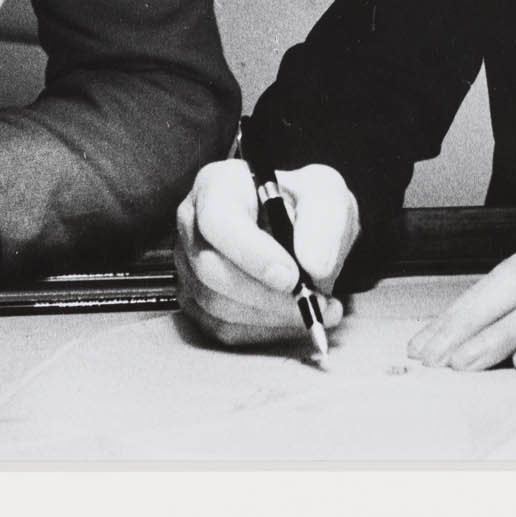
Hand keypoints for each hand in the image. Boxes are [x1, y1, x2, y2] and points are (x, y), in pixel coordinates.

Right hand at [174, 159, 359, 346]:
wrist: (303, 233)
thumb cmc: (304, 205)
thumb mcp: (326, 195)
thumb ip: (325, 223)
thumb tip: (313, 265)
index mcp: (217, 185)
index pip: (217, 220)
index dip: (252, 253)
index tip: (291, 276)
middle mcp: (192, 224)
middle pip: (210, 269)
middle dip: (266, 294)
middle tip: (312, 299)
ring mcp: (189, 265)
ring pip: (217, 306)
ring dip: (272, 315)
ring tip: (315, 306)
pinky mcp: (198, 301)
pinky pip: (224, 329)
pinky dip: (266, 330)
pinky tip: (296, 317)